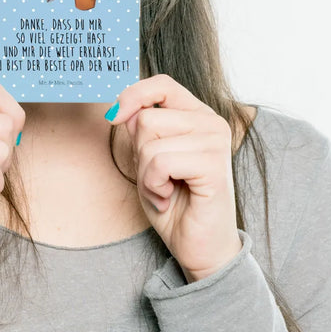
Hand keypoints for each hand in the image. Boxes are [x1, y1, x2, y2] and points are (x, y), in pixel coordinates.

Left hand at [109, 75, 240, 281]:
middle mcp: (211, 123)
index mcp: (197, 115)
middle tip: (157, 179)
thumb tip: (123, 110)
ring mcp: (216, 143)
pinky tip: (169, 198)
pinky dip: (154, 185)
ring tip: (164, 190)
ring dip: (145, 174)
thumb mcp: (147, 158)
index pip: (162, 84)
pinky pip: (160, 162)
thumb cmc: (173, 201)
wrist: (197, 246)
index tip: (114, 117)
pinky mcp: (215, 166)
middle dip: (139, 154)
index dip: (133, 96)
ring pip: (150, 142)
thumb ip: (140, 129)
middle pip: (146, 118)